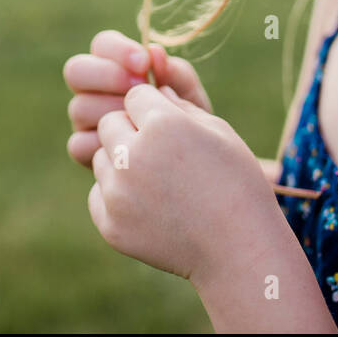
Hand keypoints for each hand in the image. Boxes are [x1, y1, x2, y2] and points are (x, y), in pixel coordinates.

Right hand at [63, 31, 212, 167]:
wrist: (192, 168)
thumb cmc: (189, 125)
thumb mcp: (189, 97)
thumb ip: (175, 74)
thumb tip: (156, 53)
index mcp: (117, 66)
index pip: (102, 44)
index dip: (118, 50)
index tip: (144, 63)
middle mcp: (95, 90)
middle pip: (76, 70)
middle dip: (107, 76)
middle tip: (137, 88)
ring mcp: (85, 120)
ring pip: (79, 107)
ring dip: (110, 112)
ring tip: (140, 124)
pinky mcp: (84, 149)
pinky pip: (78, 143)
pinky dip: (102, 145)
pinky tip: (129, 150)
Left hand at [87, 82, 280, 283]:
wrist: (238, 248)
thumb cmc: (236, 182)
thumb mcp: (217, 131)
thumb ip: (179, 106)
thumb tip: (154, 88)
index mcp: (162, 124)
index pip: (135, 96)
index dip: (154, 109)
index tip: (172, 127)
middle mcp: (132, 155)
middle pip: (110, 123)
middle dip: (130, 131)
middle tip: (162, 153)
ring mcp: (118, 193)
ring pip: (102, 158)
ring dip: (122, 163)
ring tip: (158, 182)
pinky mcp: (110, 224)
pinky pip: (99, 194)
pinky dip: (117, 196)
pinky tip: (149, 205)